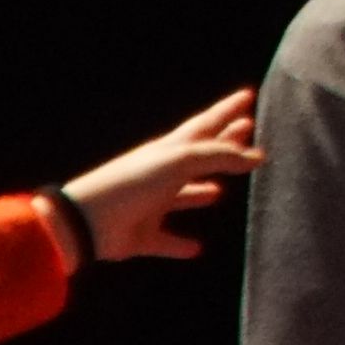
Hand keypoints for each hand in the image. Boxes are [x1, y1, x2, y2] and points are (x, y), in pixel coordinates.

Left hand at [59, 92, 260, 262]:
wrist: (87, 221)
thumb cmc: (133, 182)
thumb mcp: (182, 160)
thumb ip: (221, 156)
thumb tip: (257, 157)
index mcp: (169, 150)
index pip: (206, 125)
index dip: (227, 110)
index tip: (247, 96)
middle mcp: (160, 174)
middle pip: (199, 156)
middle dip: (223, 145)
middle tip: (244, 131)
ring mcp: (149, 204)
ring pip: (181, 197)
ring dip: (199, 193)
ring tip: (219, 192)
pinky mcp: (140, 236)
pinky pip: (164, 241)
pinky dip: (179, 245)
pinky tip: (195, 249)